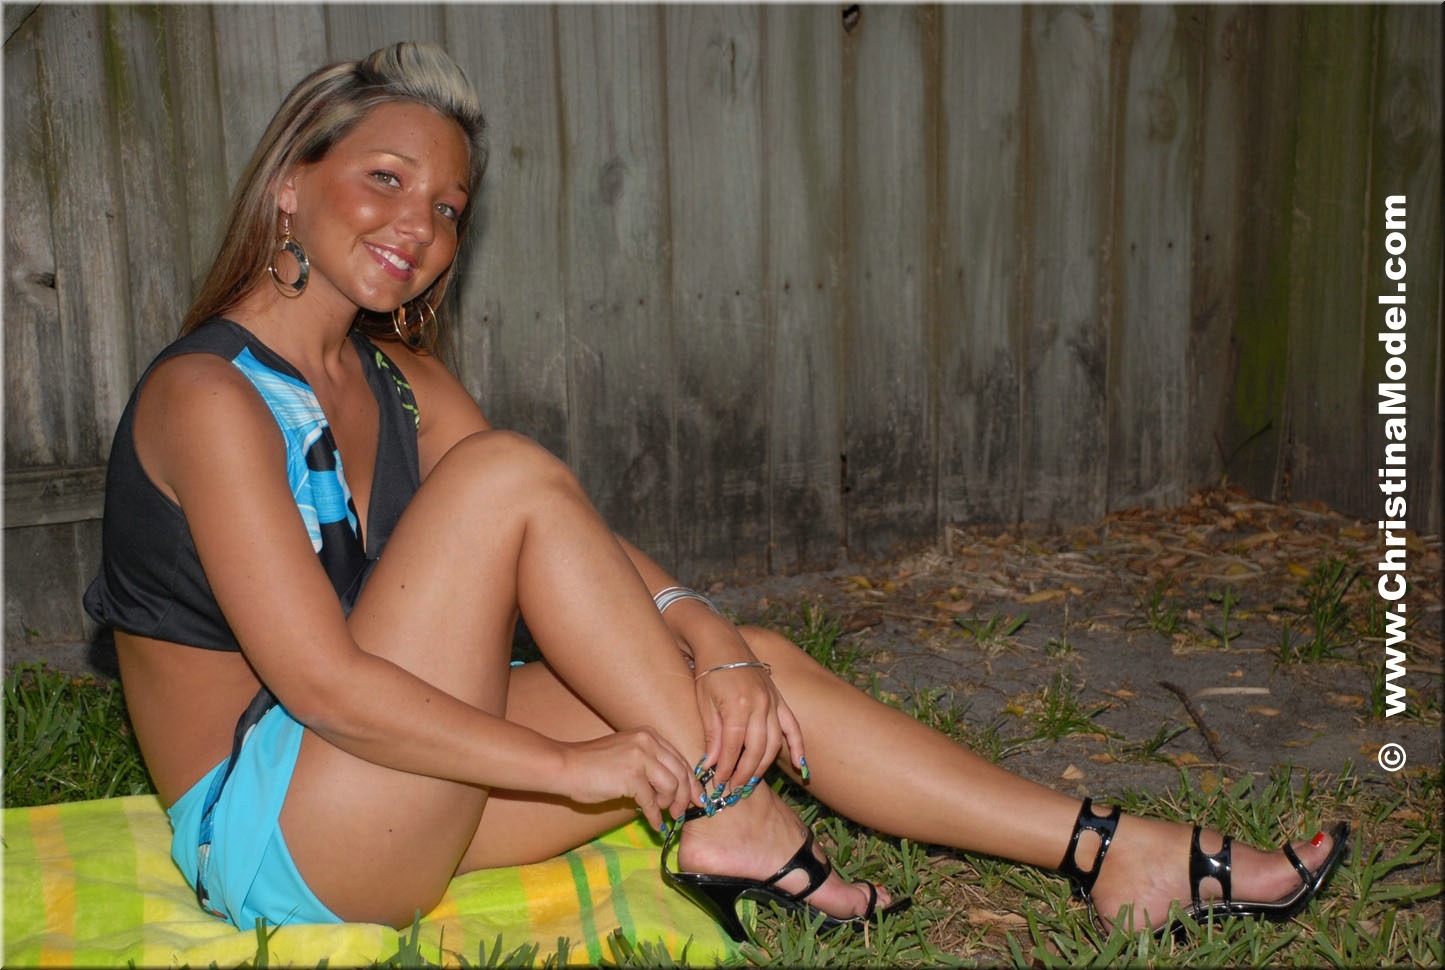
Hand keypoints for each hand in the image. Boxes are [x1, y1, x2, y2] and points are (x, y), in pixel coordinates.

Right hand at [558, 729, 699, 832]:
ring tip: (662, 814)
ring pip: (672, 787)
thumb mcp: (628, 754)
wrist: (566, 766)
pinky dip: (655, 816)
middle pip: (681, 773)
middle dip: (686, 796)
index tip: (697, 798)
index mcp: (649, 735)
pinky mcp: (632, 776)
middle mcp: (648, 742)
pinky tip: (654, 825)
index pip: (681, 760)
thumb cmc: (593, 764)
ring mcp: (641, 758)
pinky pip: (652, 801)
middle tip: (682, 813)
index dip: (692, 782)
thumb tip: (673, 790)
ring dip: (669, 805)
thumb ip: (650, 765)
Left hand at [693, 657, 804, 791]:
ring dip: (763, 766)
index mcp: (738, 705)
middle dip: (744, 774)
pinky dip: (798, 748)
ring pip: (774, 744)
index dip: (726, 769)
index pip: (734, 748)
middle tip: (733, 791)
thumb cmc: (708, 672)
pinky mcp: (779, 700)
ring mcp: (773, 702)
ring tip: (750, 783)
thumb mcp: (704, 703)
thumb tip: (711, 766)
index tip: (718, 784)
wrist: (722, 641)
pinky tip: (801, 767)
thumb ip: (712, 735)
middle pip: (756, 750)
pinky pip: (793, 728)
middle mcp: (760, 705)